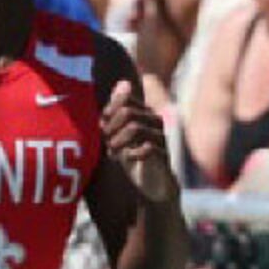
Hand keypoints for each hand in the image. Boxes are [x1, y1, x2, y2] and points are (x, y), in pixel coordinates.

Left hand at [102, 80, 175, 201]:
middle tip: (107, 144)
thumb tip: (122, 83)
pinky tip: (127, 159)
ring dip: (118, 142)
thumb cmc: (131, 158)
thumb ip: (115, 113)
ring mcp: (161, 137)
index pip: (125, 99)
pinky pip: (148, 148)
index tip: (103, 127)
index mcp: (144, 113)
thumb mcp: (117, 135)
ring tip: (114, 153)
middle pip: (127, 113)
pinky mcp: (165, 155)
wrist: (150, 185)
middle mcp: (155, 121)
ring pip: (134, 128)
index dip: (109, 112)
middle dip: (110, 129)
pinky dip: (131, 154)